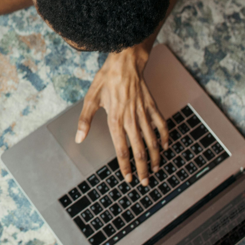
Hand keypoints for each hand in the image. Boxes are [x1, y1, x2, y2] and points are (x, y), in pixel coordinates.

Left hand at [75, 46, 168, 186]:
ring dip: (154, 157)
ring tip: (155, 169)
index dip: (125, 166)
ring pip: (152, 140)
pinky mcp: (152, 105)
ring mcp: (143, 112)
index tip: (127, 178)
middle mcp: (131, 118)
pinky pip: (161, 124)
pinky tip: (165, 146)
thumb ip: (85, 121)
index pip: (121, 149)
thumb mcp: (90, 99)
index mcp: (115, 119)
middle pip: (139, 149)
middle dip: (142, 168)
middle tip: (144, 182)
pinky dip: (164, 136)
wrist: (125, 62)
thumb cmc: (106, 80)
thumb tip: (79, 139)